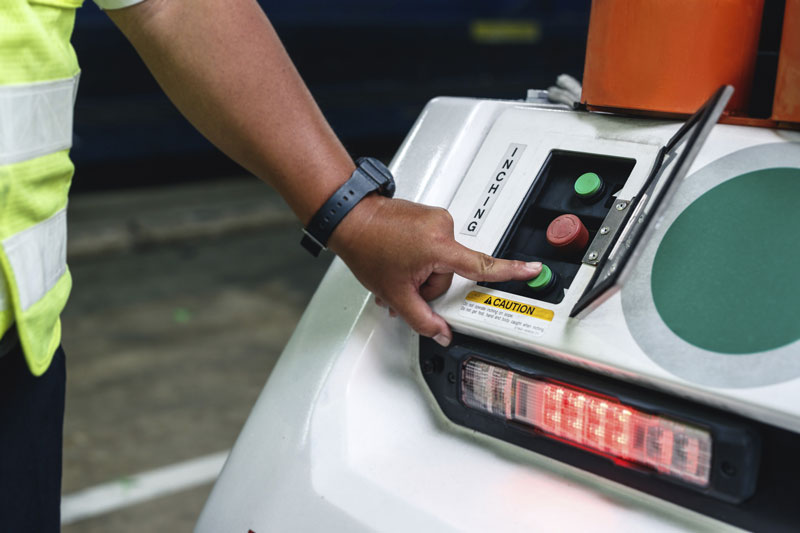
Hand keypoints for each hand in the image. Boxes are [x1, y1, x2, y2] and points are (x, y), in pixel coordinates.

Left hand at [328, 196, 541, 346]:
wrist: (352, 219)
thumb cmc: (368, 247)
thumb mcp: (394, 293)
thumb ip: (422, 319)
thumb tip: (442, 333)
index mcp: (438, 246)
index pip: (482, 266)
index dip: (510, 271)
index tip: (533, 270)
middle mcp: (443, 227)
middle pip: (452, 273)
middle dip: (430, 283)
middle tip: (405, 281)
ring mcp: (437, 219)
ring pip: (443, 262)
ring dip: (423, 271)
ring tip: (398, 267)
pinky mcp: (431, 216)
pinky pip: (436, 247)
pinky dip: (421, 257)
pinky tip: (401, 258)